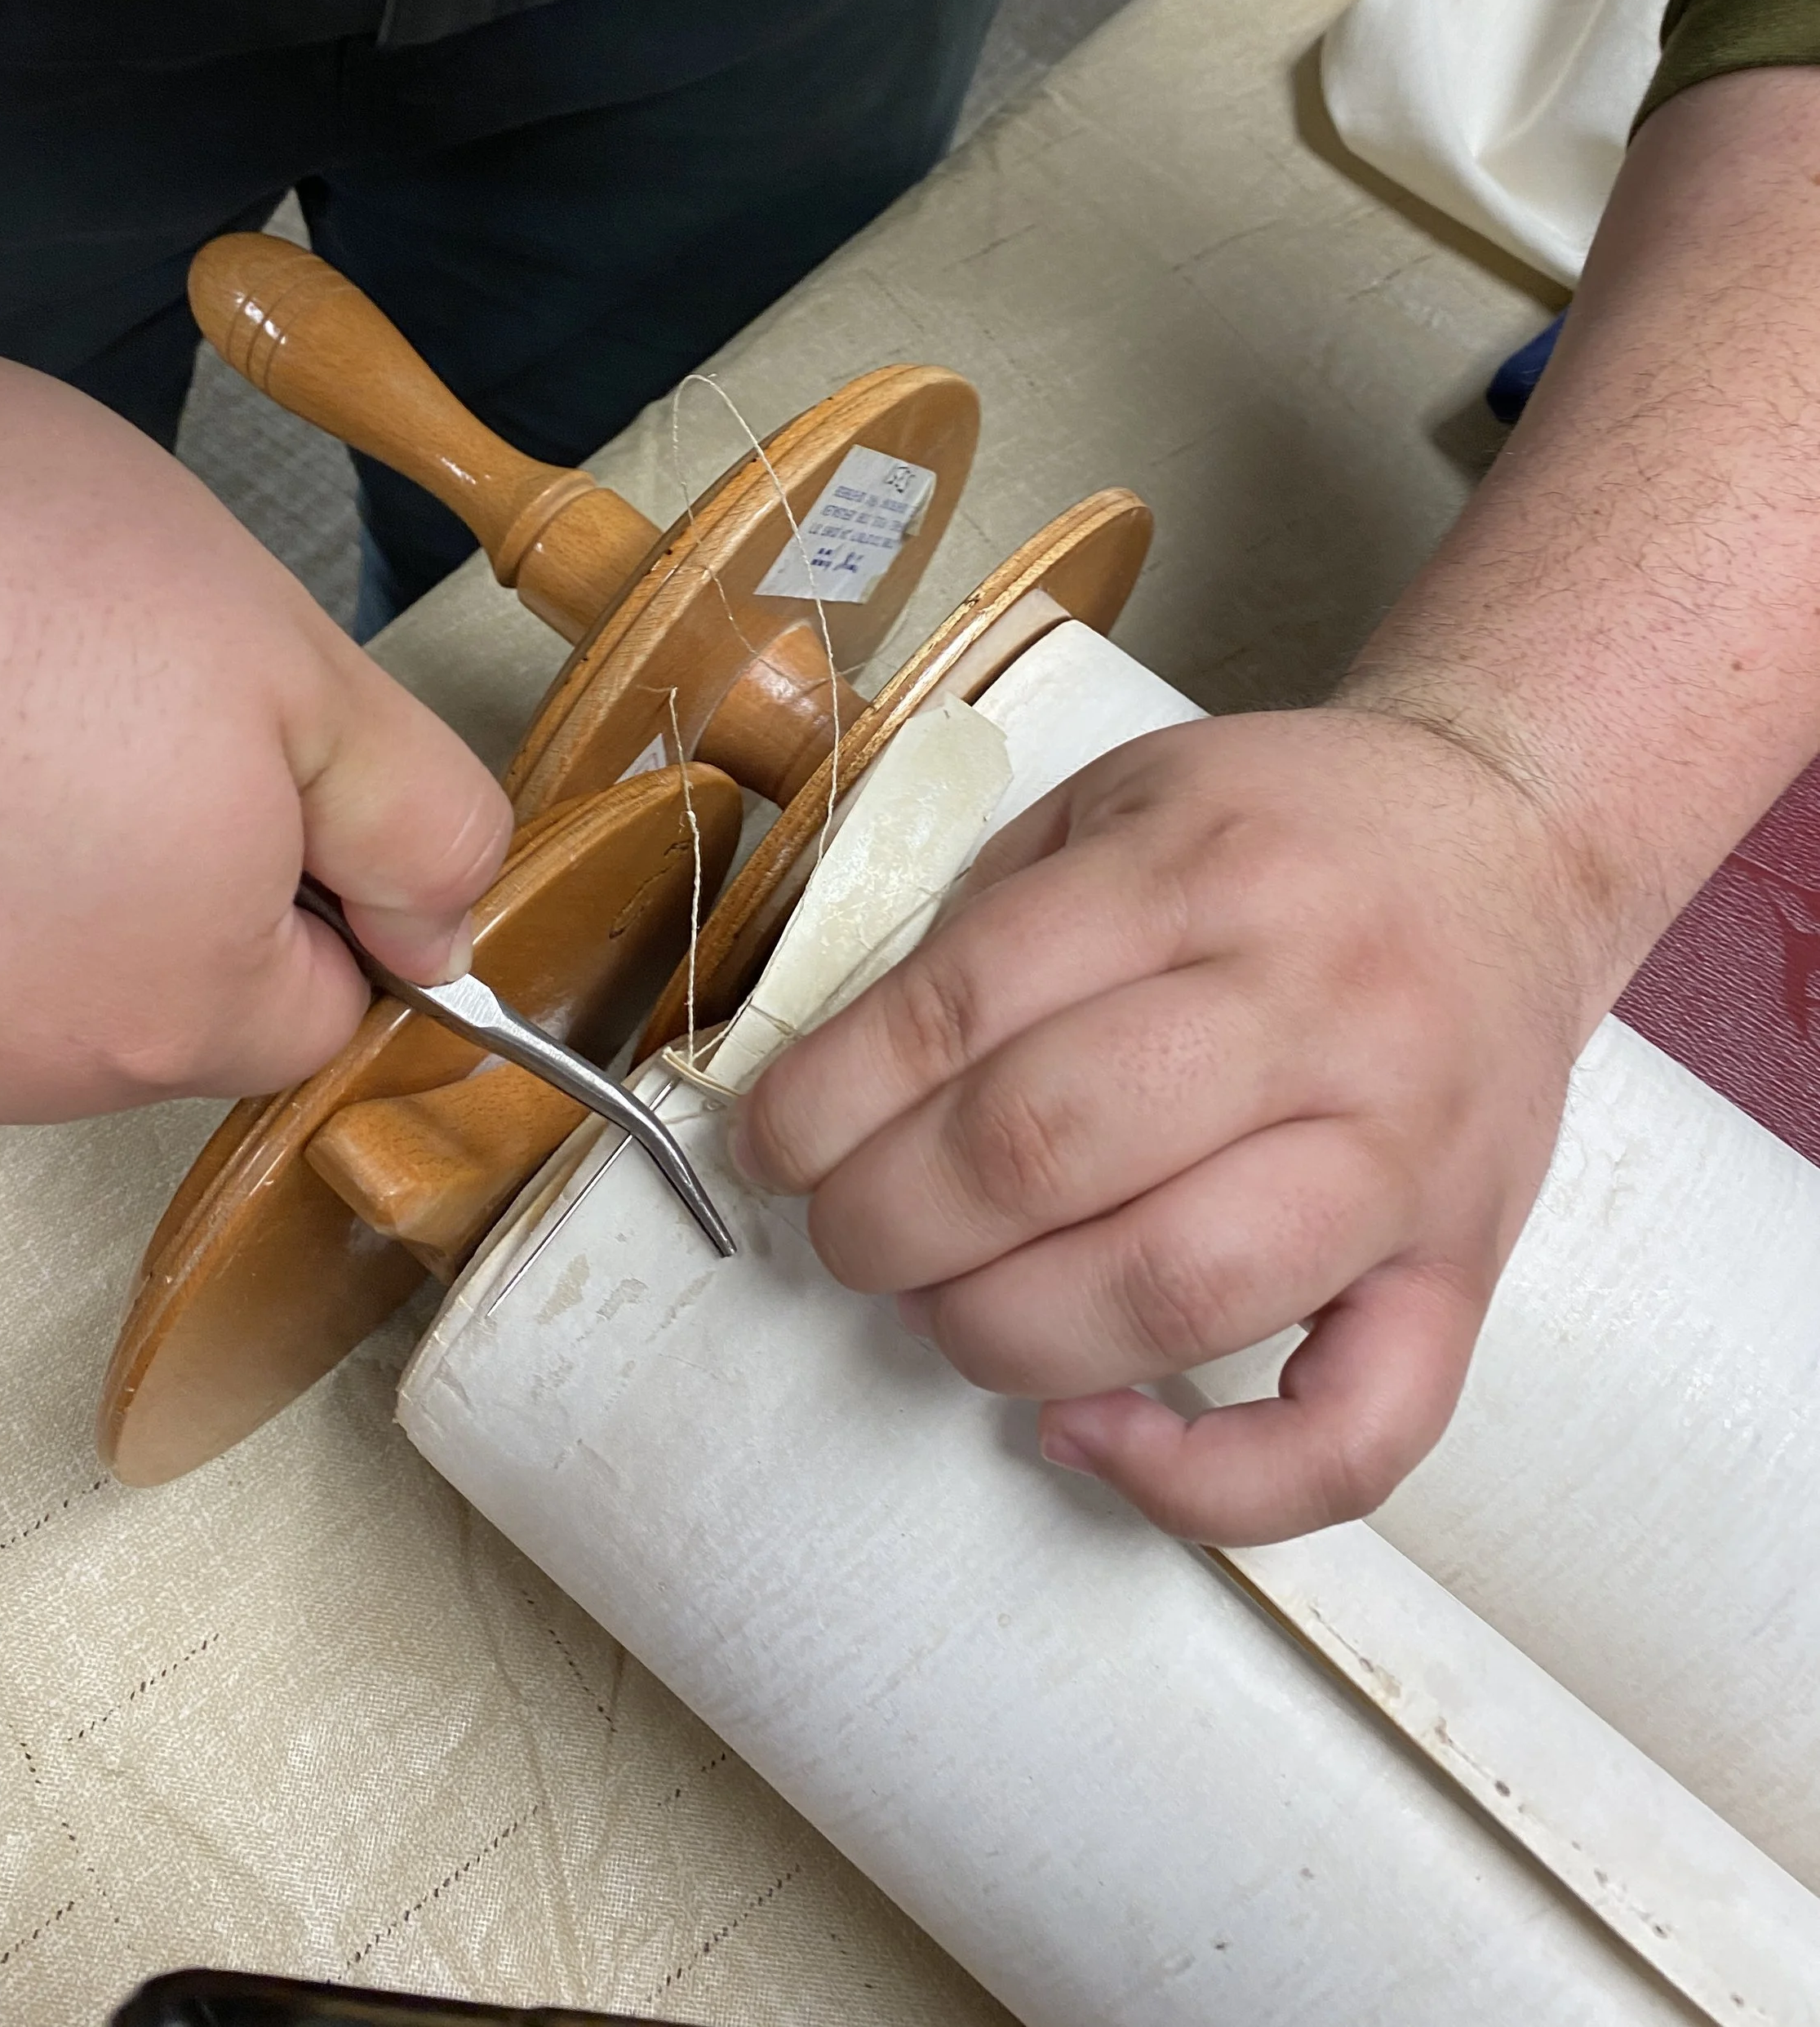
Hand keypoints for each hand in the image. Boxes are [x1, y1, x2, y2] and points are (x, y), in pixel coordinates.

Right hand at [0, 297, 510, 1122]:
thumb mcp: (297, 663)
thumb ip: (416, 823)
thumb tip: (451, 929)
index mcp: (169, 1009)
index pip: (319, 1012)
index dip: (319, 879)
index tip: (265, 771)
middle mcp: (13, 1068)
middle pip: (165, 1008)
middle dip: (177, 879)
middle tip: (121, 712)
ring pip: (25, 983)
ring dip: (33, 877)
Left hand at [733, 706, 1625, 1543]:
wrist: (1514, 841)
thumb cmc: (1286, 831)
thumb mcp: (1118, 800)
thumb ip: (984, 925)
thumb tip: (837, 1090)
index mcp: (1201, 869)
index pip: (963, 1007)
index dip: (828, 1100)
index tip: (769, 1146)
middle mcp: (1315, 1005)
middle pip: (1046, 1149)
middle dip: (889, 1222)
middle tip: (845, 1233)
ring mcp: (1402, 1152)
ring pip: (1174, 1293)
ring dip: (1003, 1335)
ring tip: (944, 1308)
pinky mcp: (1464, 1271)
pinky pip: (1360, 1436)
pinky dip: (1209, 1485)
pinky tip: (1091, 1436)